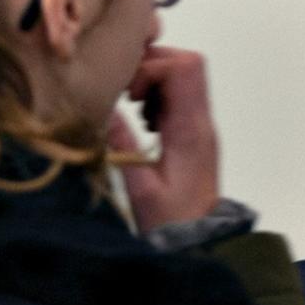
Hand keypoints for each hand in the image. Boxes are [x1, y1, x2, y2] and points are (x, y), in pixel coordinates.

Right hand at [109, 45, 222, 230]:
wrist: (199, 241)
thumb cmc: (171, 220)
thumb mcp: (140, 187)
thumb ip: (122, 146)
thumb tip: (103, 109)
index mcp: (191, 129)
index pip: (184, 68)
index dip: (151, 69)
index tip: (128, 95)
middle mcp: (201, 120)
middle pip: (187, 63)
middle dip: (150, 68)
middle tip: (127, 96)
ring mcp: (200, 124)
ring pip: (184, 76)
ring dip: (154, 82)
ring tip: (134, 109)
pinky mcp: (194, 132)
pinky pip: (180, 96)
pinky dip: (158, 96)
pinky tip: (143, 122)